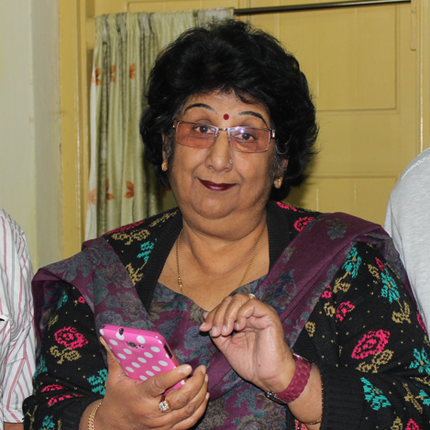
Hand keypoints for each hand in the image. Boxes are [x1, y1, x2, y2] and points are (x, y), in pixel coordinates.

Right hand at [84, 338, 208, 429]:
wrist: (111, 427)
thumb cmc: (115, 398)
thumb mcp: (113, 378)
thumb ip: (114, 356)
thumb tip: (107, 336)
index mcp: (140, 396)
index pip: (159, 385)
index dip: (174, 376)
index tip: (187, 366)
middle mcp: (153, 412)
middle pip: (180, 399)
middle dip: (195, 383)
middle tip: (201, 369)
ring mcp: (161, 424)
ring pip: (188, 410)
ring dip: (200, 393)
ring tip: (205, 378)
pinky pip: (188, 422)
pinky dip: (199, 409)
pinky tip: (204, 396)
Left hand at [200, 294, 294, 392]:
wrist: (268, 377)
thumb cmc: (251, 364)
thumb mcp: (227, 346)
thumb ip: (217, 331)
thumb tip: (205, 316)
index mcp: (243, 319)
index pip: (224, 306)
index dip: (212, 315)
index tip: (204, 328)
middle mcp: (252, 313)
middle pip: (230, 300)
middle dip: (218, 314)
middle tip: (216, 332)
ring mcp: (260, 313)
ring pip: (239, 299)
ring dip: (227, 314)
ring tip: (226, 332)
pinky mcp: (269, 315)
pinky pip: (252, 304)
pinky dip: (240, 314)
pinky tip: (239, 328)